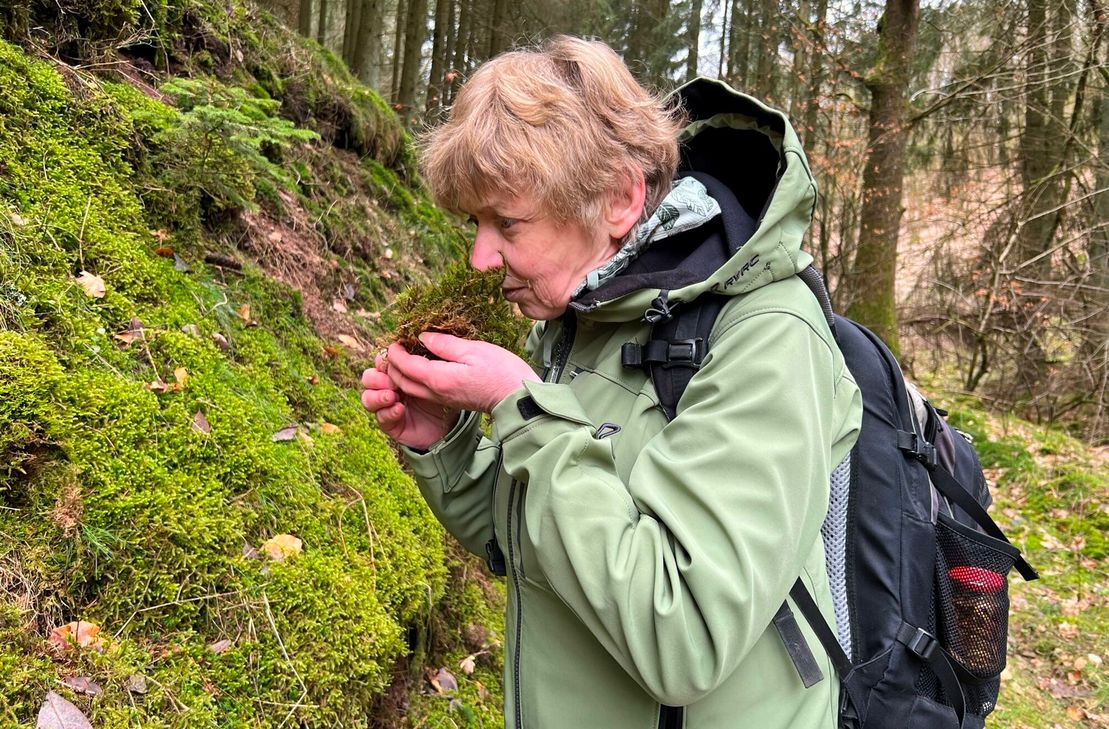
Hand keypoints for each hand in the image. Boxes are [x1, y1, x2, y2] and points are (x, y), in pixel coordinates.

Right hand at [361, 350, 459, 449]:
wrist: (455, 423)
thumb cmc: (449, 392)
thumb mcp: (444, 370)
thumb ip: (435, 353)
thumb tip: (423, 336)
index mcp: (399, 372)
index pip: (381, 361)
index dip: (383, 359)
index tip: (392, 356)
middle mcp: (390, 388)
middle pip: (368, 377)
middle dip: (375, 377)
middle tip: (390, 380)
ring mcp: (389, 407)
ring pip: (368, 398)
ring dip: (377, 395)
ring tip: (392, 395)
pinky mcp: (393, 425)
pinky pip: (381, 419)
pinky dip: (387, 412)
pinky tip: (400, 409)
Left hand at [380, 332, 540, 414]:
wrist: (518, 398)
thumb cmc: (501, 371)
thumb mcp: (473, 350)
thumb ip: (445, 344)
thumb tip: (423, 337)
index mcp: (439, 379)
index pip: (406, 366)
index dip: (396, 353)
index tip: (394, 340)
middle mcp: (436, 392)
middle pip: (402, 382)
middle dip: (393, 366)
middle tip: (394, 349)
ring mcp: (443, 399)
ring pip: (411, 389)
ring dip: (402, 374)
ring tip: (404, 357)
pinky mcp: (450, 401)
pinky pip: (423, 392)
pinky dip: (415, 379)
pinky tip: (423, 366)